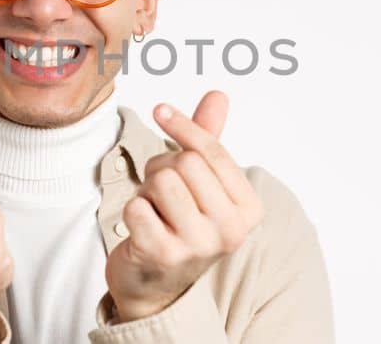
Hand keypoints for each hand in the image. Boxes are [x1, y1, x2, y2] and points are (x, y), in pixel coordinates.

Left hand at [104, 90, 264, 321]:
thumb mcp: (202, 185)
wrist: (155, 286)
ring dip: (147, 190)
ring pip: (161, 180)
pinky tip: (142, 230)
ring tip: (154, 210)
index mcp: (248, 210)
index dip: (184, 125)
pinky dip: (132, 211)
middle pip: (185, 163)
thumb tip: (218, 94)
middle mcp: (230, 229)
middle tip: (161, 192)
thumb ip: (209, 140)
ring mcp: (198, 244)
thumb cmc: (180, 225)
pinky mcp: (162, 254)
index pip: (213, 152)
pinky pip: (136, 206)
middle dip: (163, 168)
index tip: (161, 109)